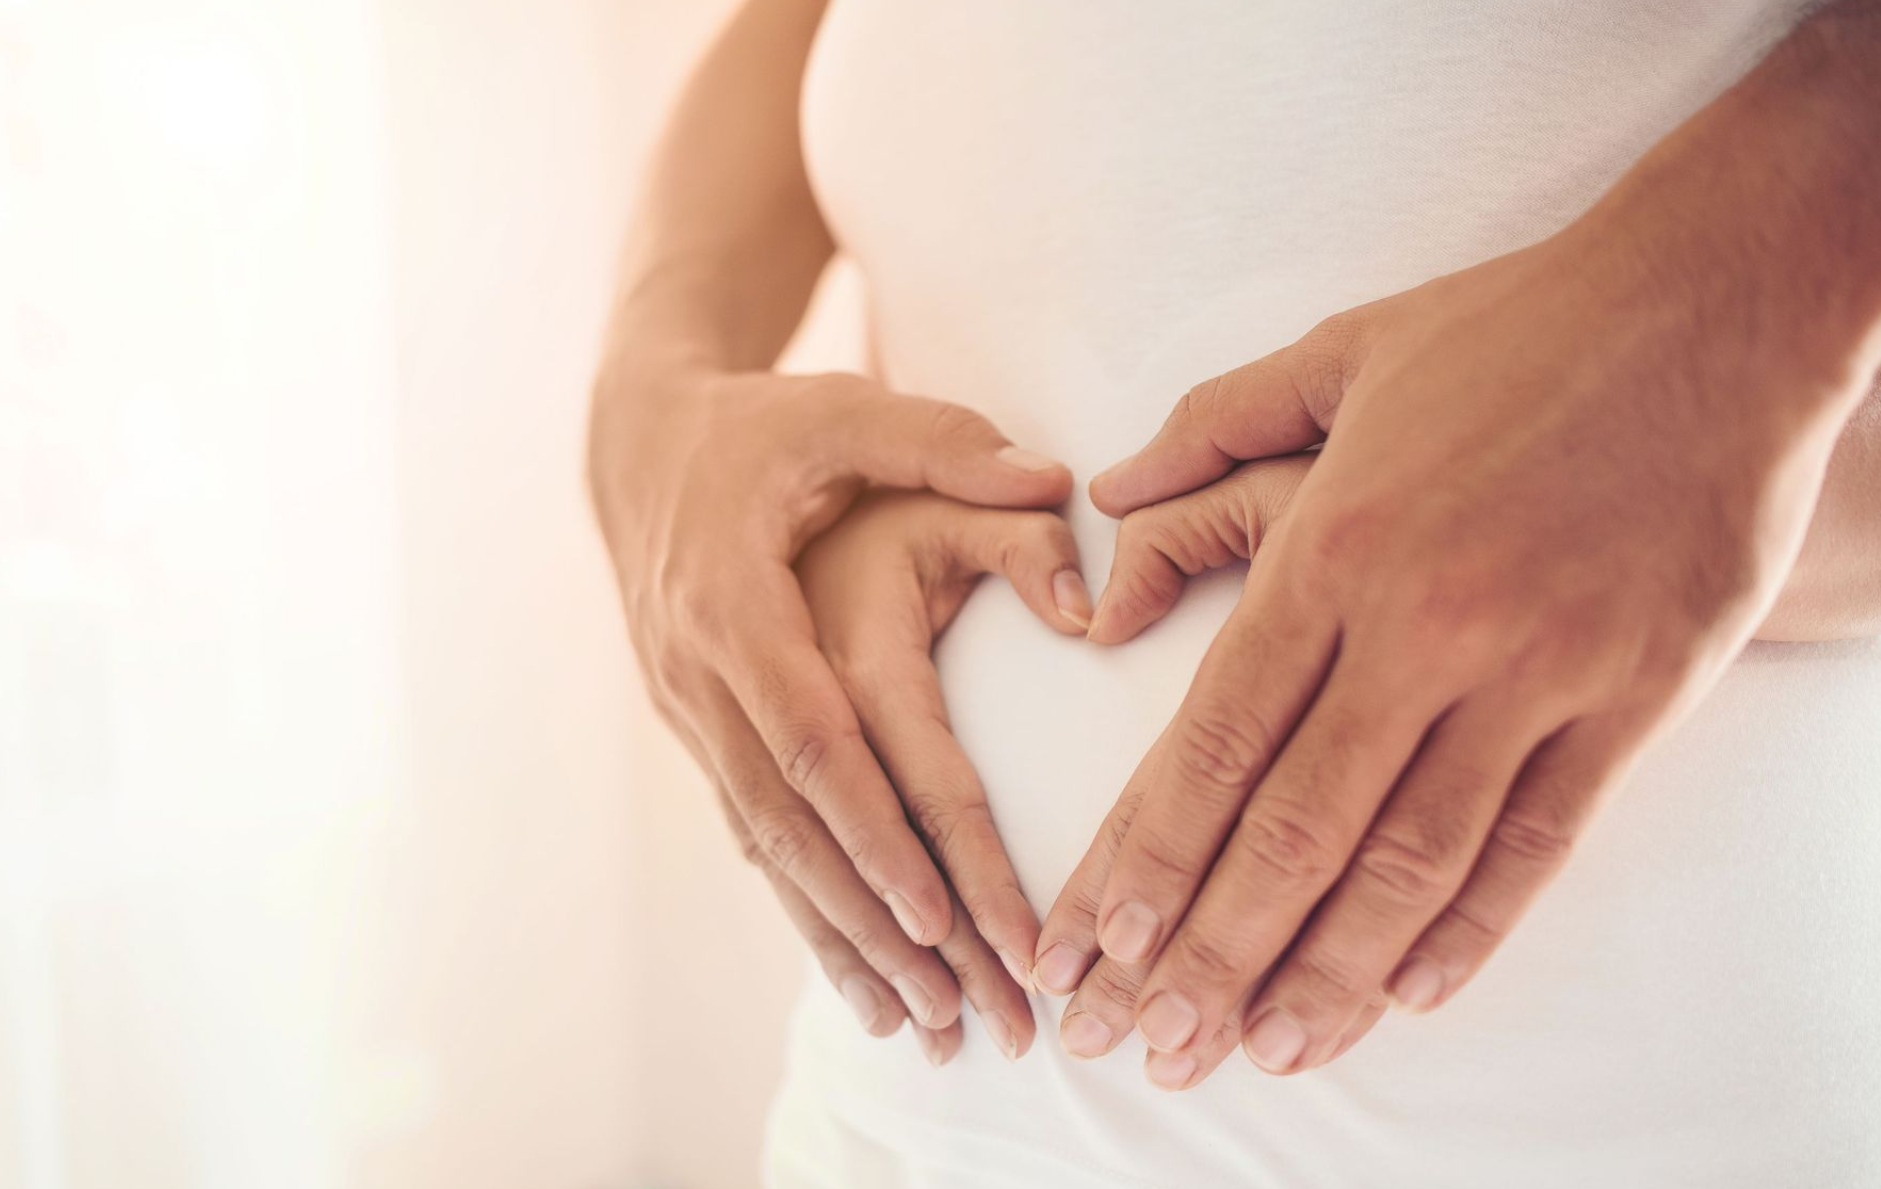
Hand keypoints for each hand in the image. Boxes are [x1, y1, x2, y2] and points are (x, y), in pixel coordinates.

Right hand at [590, 365, 1079, 1042]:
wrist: (640, 446)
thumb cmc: (760, 429)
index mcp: (740, 603)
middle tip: (960, 1013)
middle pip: (792, 827)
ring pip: (767, 851)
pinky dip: (805, 910)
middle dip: (876, 926)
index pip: (816, 742)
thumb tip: (1055, 483)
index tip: (946, 916)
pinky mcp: (701, 734)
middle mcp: (704, 676)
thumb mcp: (844, 410)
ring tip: (921, 1027)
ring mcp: (692, 714)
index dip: (877, 832)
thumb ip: (944, 442)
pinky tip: (858, 975)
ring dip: (842, 941)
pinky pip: (753, 840)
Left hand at [1036, 220, 1858, 1083]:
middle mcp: (1422, 626)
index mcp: (1331, 546)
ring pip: (1408, 862)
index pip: (1212, 740)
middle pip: (1291, 828)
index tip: (1095, 941)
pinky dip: (1469, 929)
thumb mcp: (1342, 350)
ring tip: (1260, 1051)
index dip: (1147, 857)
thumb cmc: (1516, 328)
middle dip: (1206, 950)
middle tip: (1142, 1042)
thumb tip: (1108, 494)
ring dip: (1326, 973)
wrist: (1718, 306)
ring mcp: (1535, 669)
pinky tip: (1405, 992)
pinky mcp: (1634, 695)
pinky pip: (1538, 843)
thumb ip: (1211, 425)